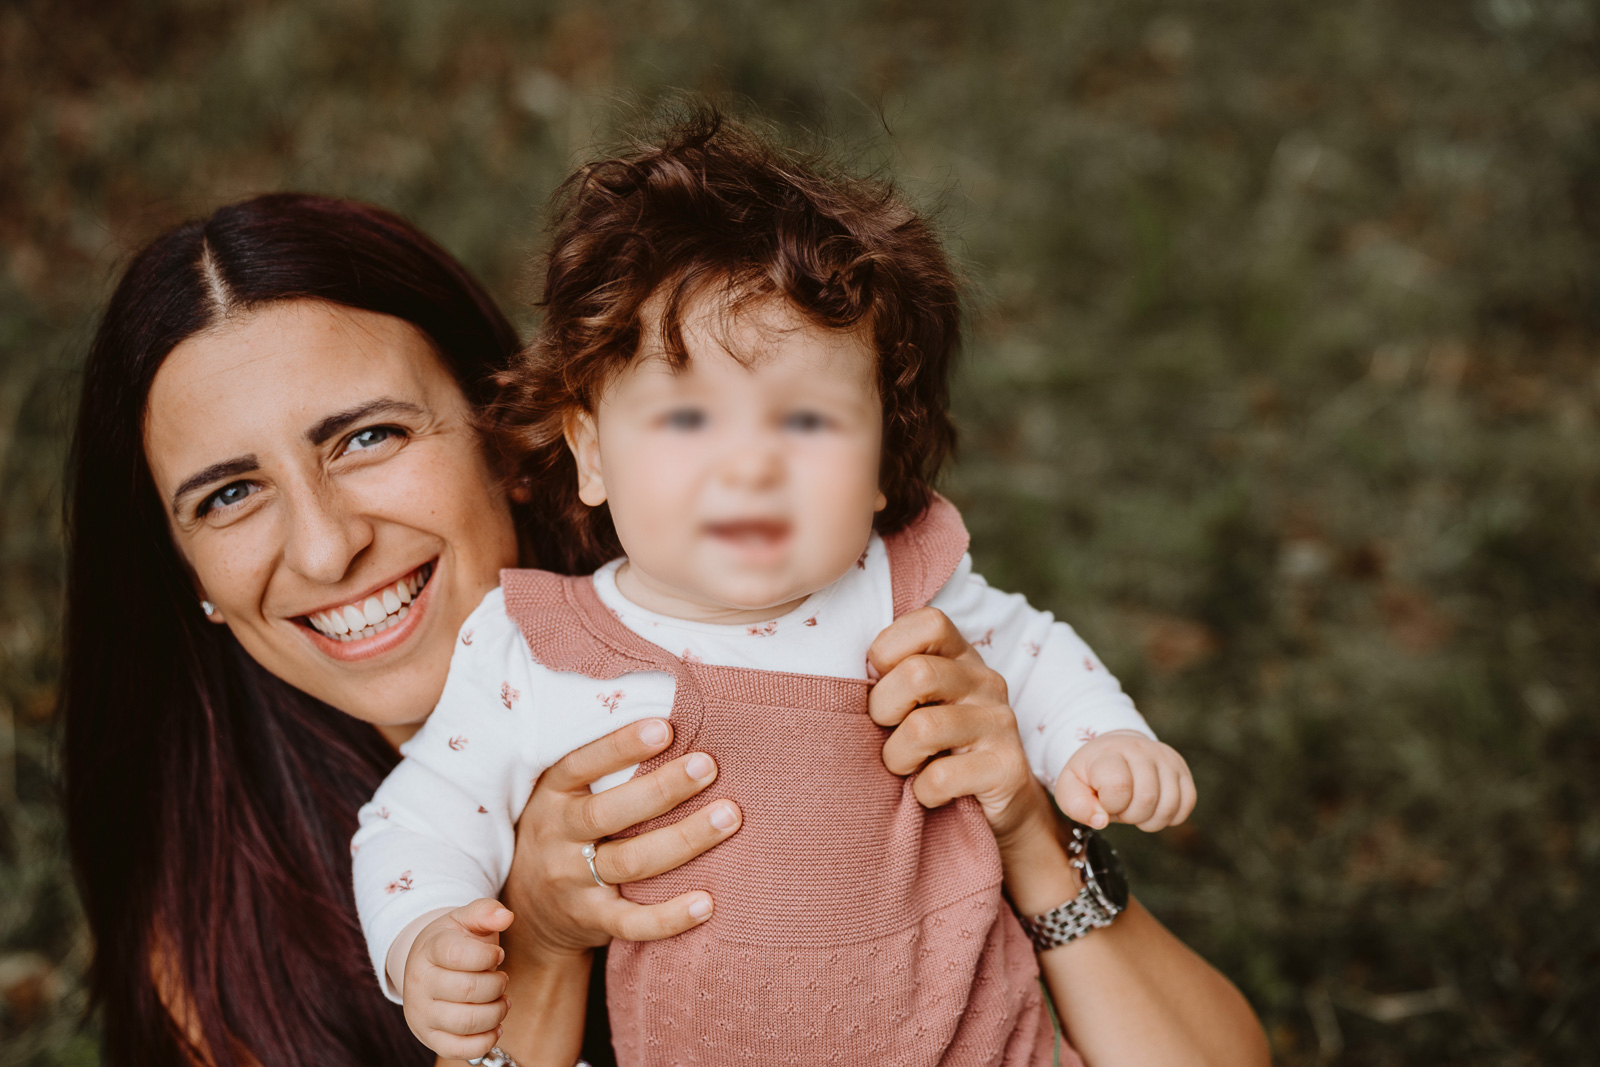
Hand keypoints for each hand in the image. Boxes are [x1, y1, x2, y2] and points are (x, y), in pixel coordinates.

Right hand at [402, 898, 512, 1059]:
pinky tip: (495, 1026)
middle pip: (467, 990)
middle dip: (497, 985)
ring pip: (465, 1022)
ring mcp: (421, 1013)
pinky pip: (458, 1050)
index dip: (487, 956)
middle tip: (502, 979)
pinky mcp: (429, 1038)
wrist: (427, 966)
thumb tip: (506, 916)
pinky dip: (484, 1041)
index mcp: (429, 949)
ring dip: (495, 1013)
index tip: (497, 955)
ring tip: (501, 1001)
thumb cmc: (455, 941)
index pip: (457, 954)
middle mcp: (419, 982)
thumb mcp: (466, 919)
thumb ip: (486, 911)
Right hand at [499, 718, 742, 965]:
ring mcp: (573, 883)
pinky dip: (669, 917)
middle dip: (662, 789)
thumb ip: (600, 767)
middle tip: (708, 766)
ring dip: (684, 840)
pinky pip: (632, 923)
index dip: (621, 746)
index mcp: (552, 796)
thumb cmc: (564, 833)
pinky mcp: (592, 922)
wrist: (527, 912)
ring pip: (630, 863)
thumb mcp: (562, 796)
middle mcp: (558, 838)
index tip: (666, 728)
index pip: (582, 765)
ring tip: (729, 817)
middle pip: (610, 813)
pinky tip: (707, 903)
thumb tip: (668, 721)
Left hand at [866, 607, 1037, 841]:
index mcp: (962, 656)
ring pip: (923, 729)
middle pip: (918, 674)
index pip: (929, 622)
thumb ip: (893, 677)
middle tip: (885, 730)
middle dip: (883, 709)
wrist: (998, 804)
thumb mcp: (920, 702)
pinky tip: (928, 792)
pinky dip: (922, 791)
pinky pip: (941, 777)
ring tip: (904, 765)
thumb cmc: (939, 746)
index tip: (878, 681)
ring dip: (897, 756)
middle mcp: (986, 681)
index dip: (888, 650)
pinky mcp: (1007, 768)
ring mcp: (1000, 723)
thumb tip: (839, 670)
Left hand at [1055, 730, 1196, 831]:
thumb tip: (1101, 820)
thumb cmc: (1091, 774)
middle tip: (1120, 806)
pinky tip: (1153, 808)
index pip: (1119, 786)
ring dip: (1150, 819)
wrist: (1114, 752)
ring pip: (1169, 805)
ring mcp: (1165, 758)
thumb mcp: (1070, 786)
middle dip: (1130, 815)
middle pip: (1147, 799)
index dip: (1111, 804)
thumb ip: (1077, 805)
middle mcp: (1141, 749)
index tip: (1104, 800)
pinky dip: (1169, 816)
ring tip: (1134, 807)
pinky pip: (1186, 804)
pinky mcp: (1182, 770)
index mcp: (1110, 752)